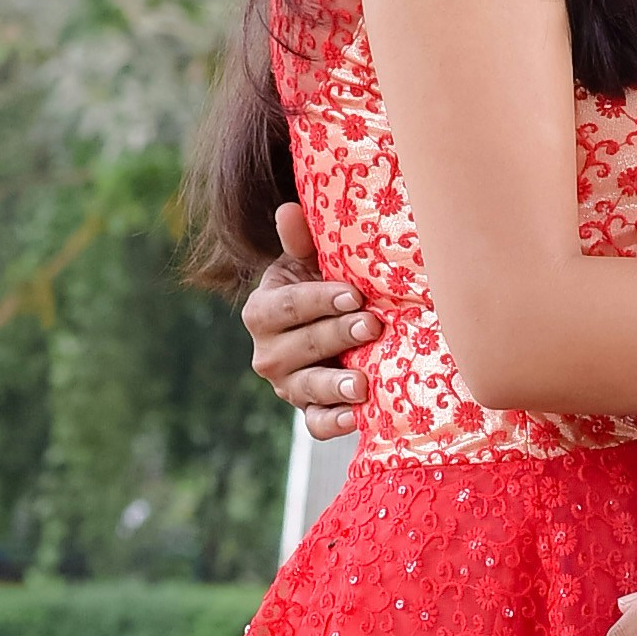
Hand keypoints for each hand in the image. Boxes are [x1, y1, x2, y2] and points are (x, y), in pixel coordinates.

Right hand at [244, 203, 383, 438]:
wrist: (334, 328)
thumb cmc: (324, 287)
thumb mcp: (310, 263)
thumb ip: (301, 241)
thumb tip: (288, 210)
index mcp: (263, 311)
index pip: (287, 305)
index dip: (319, 300)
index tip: (354, 294)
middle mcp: (268, 352)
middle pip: (300, 346)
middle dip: (337, 335)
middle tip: (373, 325)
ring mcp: (288, 386)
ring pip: (306, 388)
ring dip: (335, 386)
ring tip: (364, 383)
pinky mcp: (308, 411)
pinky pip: (316, 424)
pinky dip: (334, 424)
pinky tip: (358, 418)